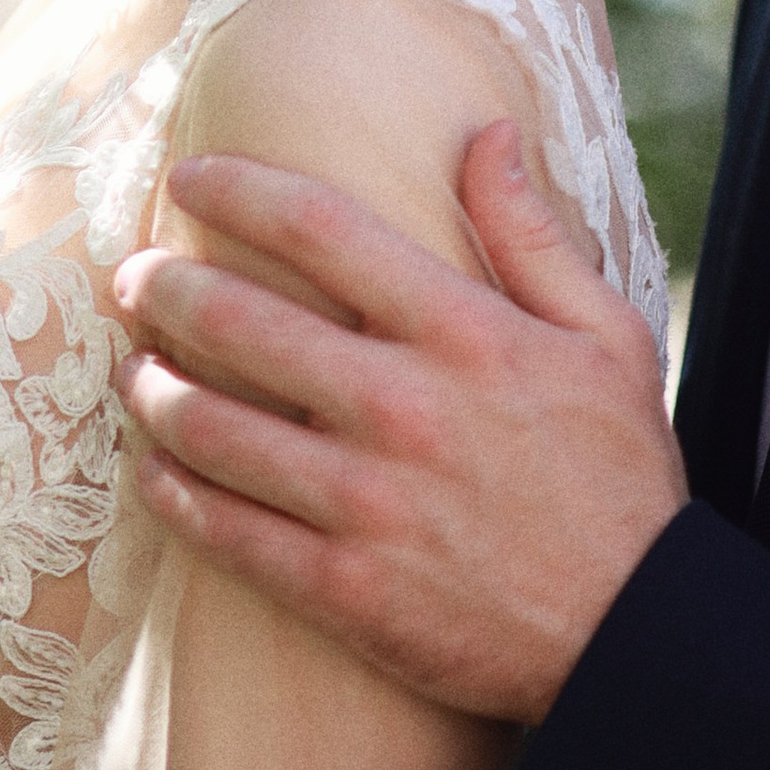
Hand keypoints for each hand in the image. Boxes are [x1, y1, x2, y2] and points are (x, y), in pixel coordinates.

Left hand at [112, 121, 687, 721]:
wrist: (637, 634)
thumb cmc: (620, 478)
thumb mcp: (608, 337)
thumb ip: (532, 234)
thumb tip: (486, 134)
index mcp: (463, 332)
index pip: (319, 228)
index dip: (238, 189)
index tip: (189, 178)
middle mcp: (402, 406)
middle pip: (238, 319)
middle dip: (164, 288)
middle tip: (132, 280)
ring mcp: (366, 502)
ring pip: (211, 428)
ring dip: (152, 390)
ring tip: (132, 372)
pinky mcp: (344, 588)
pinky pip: (226, 530)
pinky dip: (173, 494)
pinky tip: (153, 471)